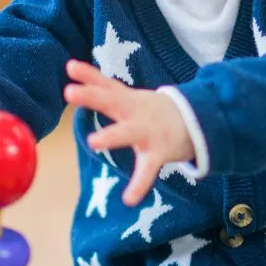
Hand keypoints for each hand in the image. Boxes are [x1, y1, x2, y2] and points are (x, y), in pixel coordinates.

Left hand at [64, 60, 193, 205]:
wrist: (196, 122)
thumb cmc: (152, 111)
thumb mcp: (130, 97)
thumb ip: (103, 88)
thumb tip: (72, 70)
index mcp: (127, 99)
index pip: (106, 83)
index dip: (88, 75)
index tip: (70, 66)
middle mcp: (135, 112)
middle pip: (111, 101)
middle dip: (91, 96)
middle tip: (69, 91)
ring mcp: (147, 131)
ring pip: (127, 132)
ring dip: (111, 136)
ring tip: (93, 142)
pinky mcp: (158, 152)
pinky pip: (147, 170)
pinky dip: (139, 185)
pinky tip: (129, 199)